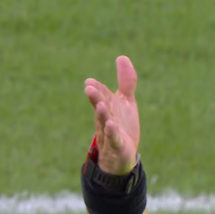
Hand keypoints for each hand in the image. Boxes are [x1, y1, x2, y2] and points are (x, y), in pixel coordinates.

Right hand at [84, 56, 139, 175]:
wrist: (122, 156)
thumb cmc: (122, 126)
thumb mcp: (126, 102)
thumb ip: (125, 82)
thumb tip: (122, 57)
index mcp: (108, 107)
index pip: (103, 95)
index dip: (98, 89)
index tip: (90, 82)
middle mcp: (106, 118)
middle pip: (101, 106)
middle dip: (96, 97)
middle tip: (88, 87)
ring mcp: (110, 132)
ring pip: (104, 122)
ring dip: (102, 113)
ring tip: (100, 104)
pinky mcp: (118, 145)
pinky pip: (114, 138)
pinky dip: (112, 132)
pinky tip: (111, 126)